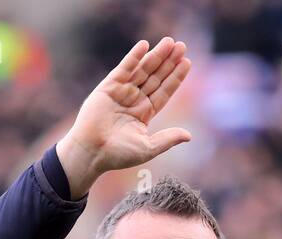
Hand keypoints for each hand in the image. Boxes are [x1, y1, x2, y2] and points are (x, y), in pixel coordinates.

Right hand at [56, 37, 192, 198]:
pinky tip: (144, 45)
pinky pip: (123, 68)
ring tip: (170, 42)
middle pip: (156, 76)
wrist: (92, 152)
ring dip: (156, 55)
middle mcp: (134, 100)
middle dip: (168, 62)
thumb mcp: (148, 147)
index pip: (164, 91)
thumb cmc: (118, 155)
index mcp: (145, 113)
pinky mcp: (108, 87)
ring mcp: (122, 92)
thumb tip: (189, 136)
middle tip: (182, 46)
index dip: (175, 77)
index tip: (187, 63)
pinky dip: (133, 57)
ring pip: (142, 70)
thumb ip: (168, 139)